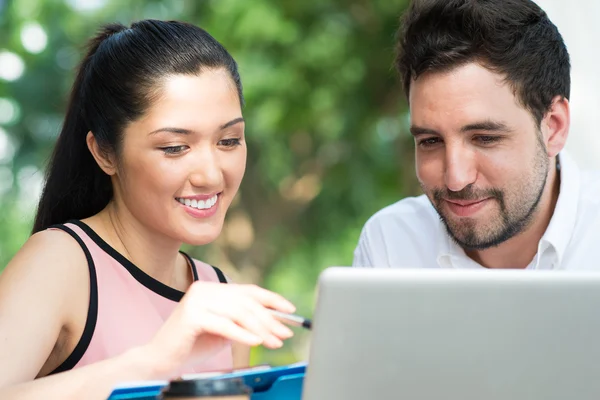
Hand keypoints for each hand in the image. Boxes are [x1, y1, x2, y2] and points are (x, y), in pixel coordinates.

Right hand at [144, 282, 295, 375]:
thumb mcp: (224, 330)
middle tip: (286, 333)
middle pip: (246, 302)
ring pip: (238, 312)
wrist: (160, 359)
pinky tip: (257, 341)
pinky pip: (224, 325)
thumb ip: (243, 322)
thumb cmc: (192, 345)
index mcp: (213, 289)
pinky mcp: (192, 315)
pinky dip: (243, 334)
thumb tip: (276, 322)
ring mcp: (197, 300)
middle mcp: (205, 289)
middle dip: (270, 319)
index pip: (249, 291)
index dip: (272, 299)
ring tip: (274, 341)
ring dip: (261, 328)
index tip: (291, 310)